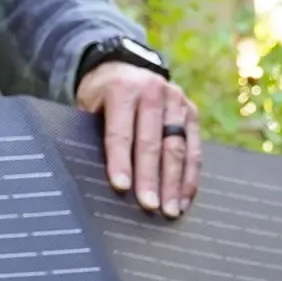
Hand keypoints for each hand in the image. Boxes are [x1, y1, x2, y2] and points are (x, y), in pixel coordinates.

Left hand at [76, 61, 199, 217]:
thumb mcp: (87, 107)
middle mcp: (153, 91)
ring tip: (170, 211)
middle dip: (151, 177)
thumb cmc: (100, 98)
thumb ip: (92, 134)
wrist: (125, 69)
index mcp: (122, 89)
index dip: (120, 161)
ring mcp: (176, 101)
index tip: (121, 187)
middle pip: (153, 141)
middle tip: (149, 206)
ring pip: (178, 147)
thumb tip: (91, 176)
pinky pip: (194, 148)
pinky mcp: (191, 112)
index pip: (121, 132)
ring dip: (175, 182)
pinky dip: (190, 177)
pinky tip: (184, 199)